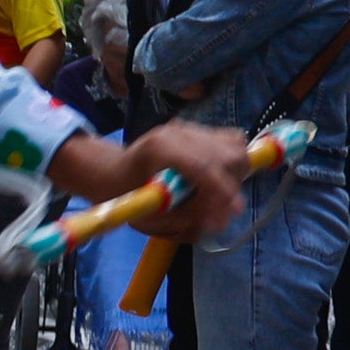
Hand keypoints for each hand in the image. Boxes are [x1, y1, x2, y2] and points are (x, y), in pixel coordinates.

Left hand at [120, 121, 251, 237]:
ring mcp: (190, 127)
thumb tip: (219, 222)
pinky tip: (215, 180)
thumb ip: (185, 220)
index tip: (233, 212)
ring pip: (235, 146)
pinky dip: (232, 164)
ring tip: (216, 195)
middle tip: (220, 210)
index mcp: (160, 148)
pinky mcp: (199, 130)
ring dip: (235, 174)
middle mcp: (179, 132)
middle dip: (231, 184)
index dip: (224, 191)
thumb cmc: (126, 197)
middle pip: (228, 153)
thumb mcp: (150, 217)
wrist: (114, 172)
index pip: (204, 166)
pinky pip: (231, 143)